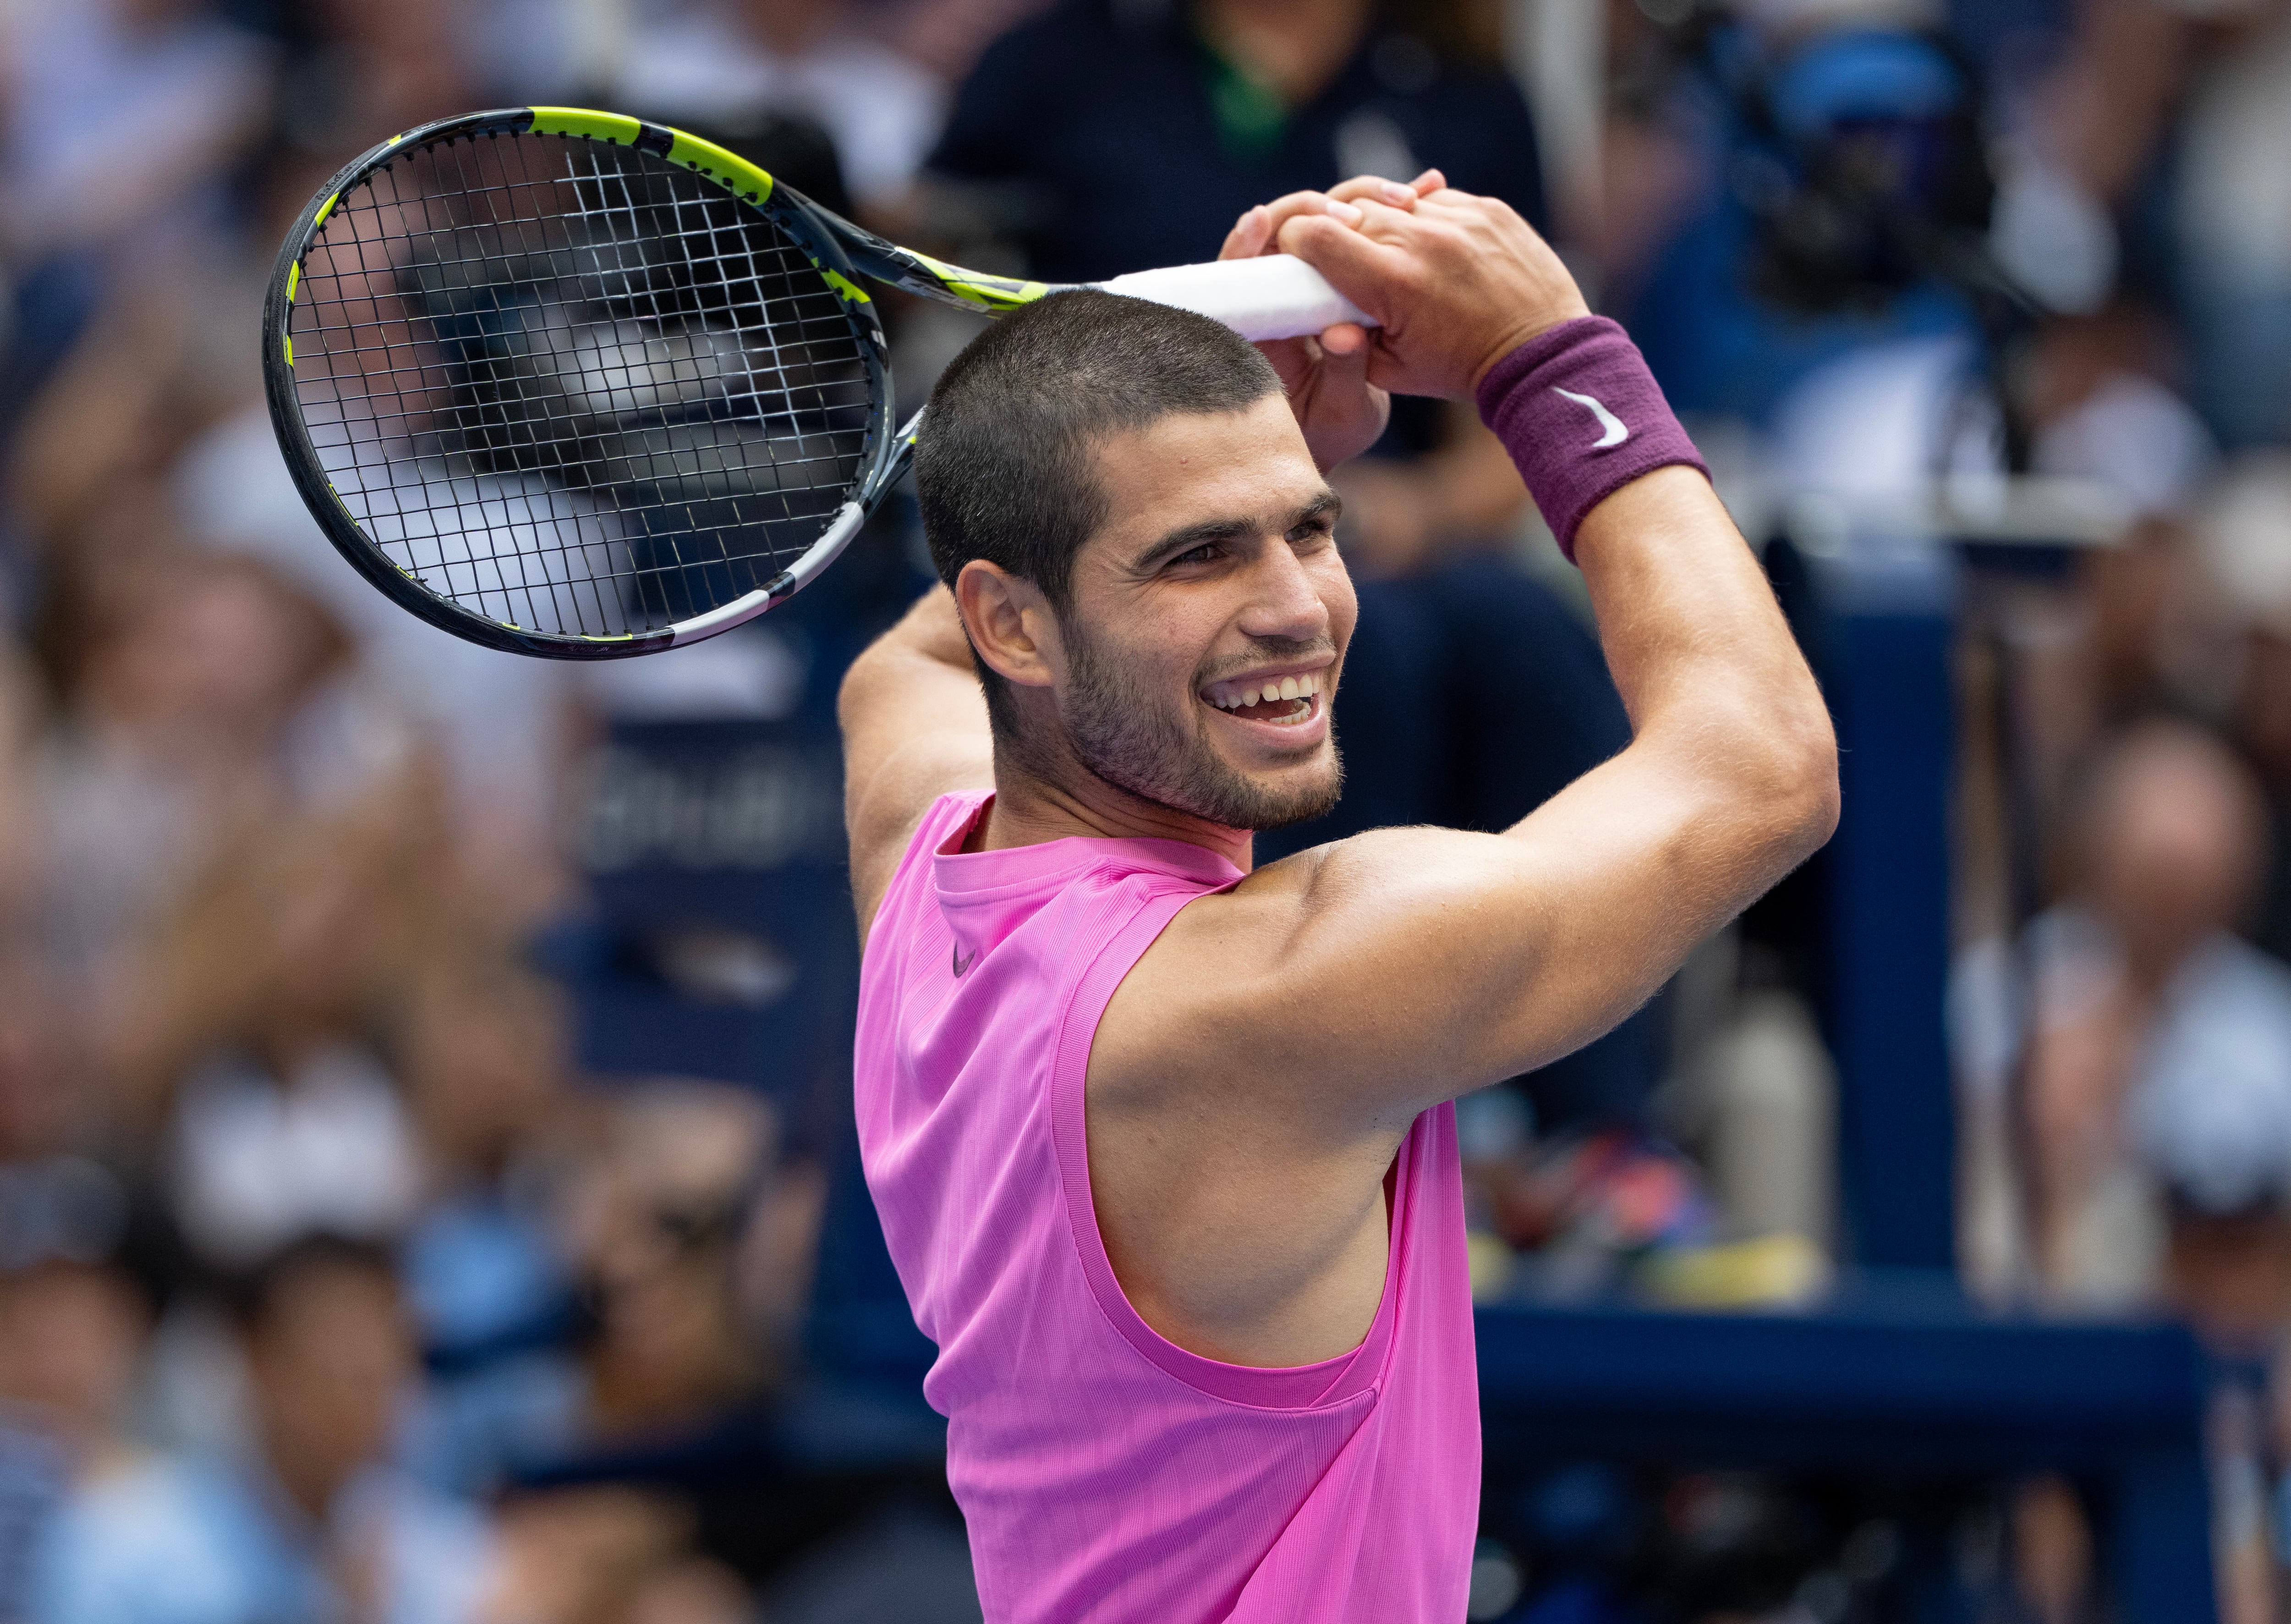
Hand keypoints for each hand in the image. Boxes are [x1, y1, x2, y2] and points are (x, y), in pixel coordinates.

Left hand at [1220, 170, 1442, 468]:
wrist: (1348, 433)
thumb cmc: (1332, 433)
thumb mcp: (1341, 415)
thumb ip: (1341, 376)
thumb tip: (1343, 334)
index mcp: (1260, 328)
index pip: (1238, 272)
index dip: (1245, 242)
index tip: (1262, 222)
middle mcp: (1278, 294)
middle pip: (1281, 230)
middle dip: (1312, 211)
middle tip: (1349, 212)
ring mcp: (1309, 277)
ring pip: (1322, 221)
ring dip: (1358, 201)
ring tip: (1403, 196)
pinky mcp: (1340, 269)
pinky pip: (1360, 228)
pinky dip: (1390, 208)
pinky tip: (1428, 187)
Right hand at [1275, 185, 1589, 399]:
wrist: (1541, 353)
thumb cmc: (1460, 368)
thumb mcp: (1392, 371)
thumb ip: (1344, 336)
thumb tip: (1312, 307)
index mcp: (1392, 282)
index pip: (1315, 234)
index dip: (1296, 241)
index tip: (1298, 256)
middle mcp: (1423, 240)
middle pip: (1349, 210)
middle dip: (1336, 231)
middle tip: (1344, 259)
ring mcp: (1459, 218)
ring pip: (1392, 200)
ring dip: (1381, 222)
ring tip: (1392, 254)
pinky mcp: (1487, 208)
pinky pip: (1435, 200)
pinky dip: (1422, 220)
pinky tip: (1430, 249)